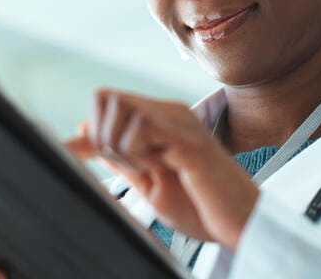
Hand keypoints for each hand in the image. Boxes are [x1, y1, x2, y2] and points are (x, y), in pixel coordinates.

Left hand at [64, 89, 259, 250]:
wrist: (243, 222)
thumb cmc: (202, 206)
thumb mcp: (152, 182)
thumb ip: (122, 158)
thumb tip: (89, 134)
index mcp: (161, 121)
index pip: (109, 103)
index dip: (88, 131)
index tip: (77, 155)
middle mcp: (171, 113)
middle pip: (108, 98)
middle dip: (101, 136)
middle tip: (122, 167)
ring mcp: (182, 123)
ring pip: (122, 109)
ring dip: (118, 146)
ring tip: (142, 170)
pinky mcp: (189, 142)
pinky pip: (143, 129)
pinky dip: (135, 152)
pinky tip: (156, 168)